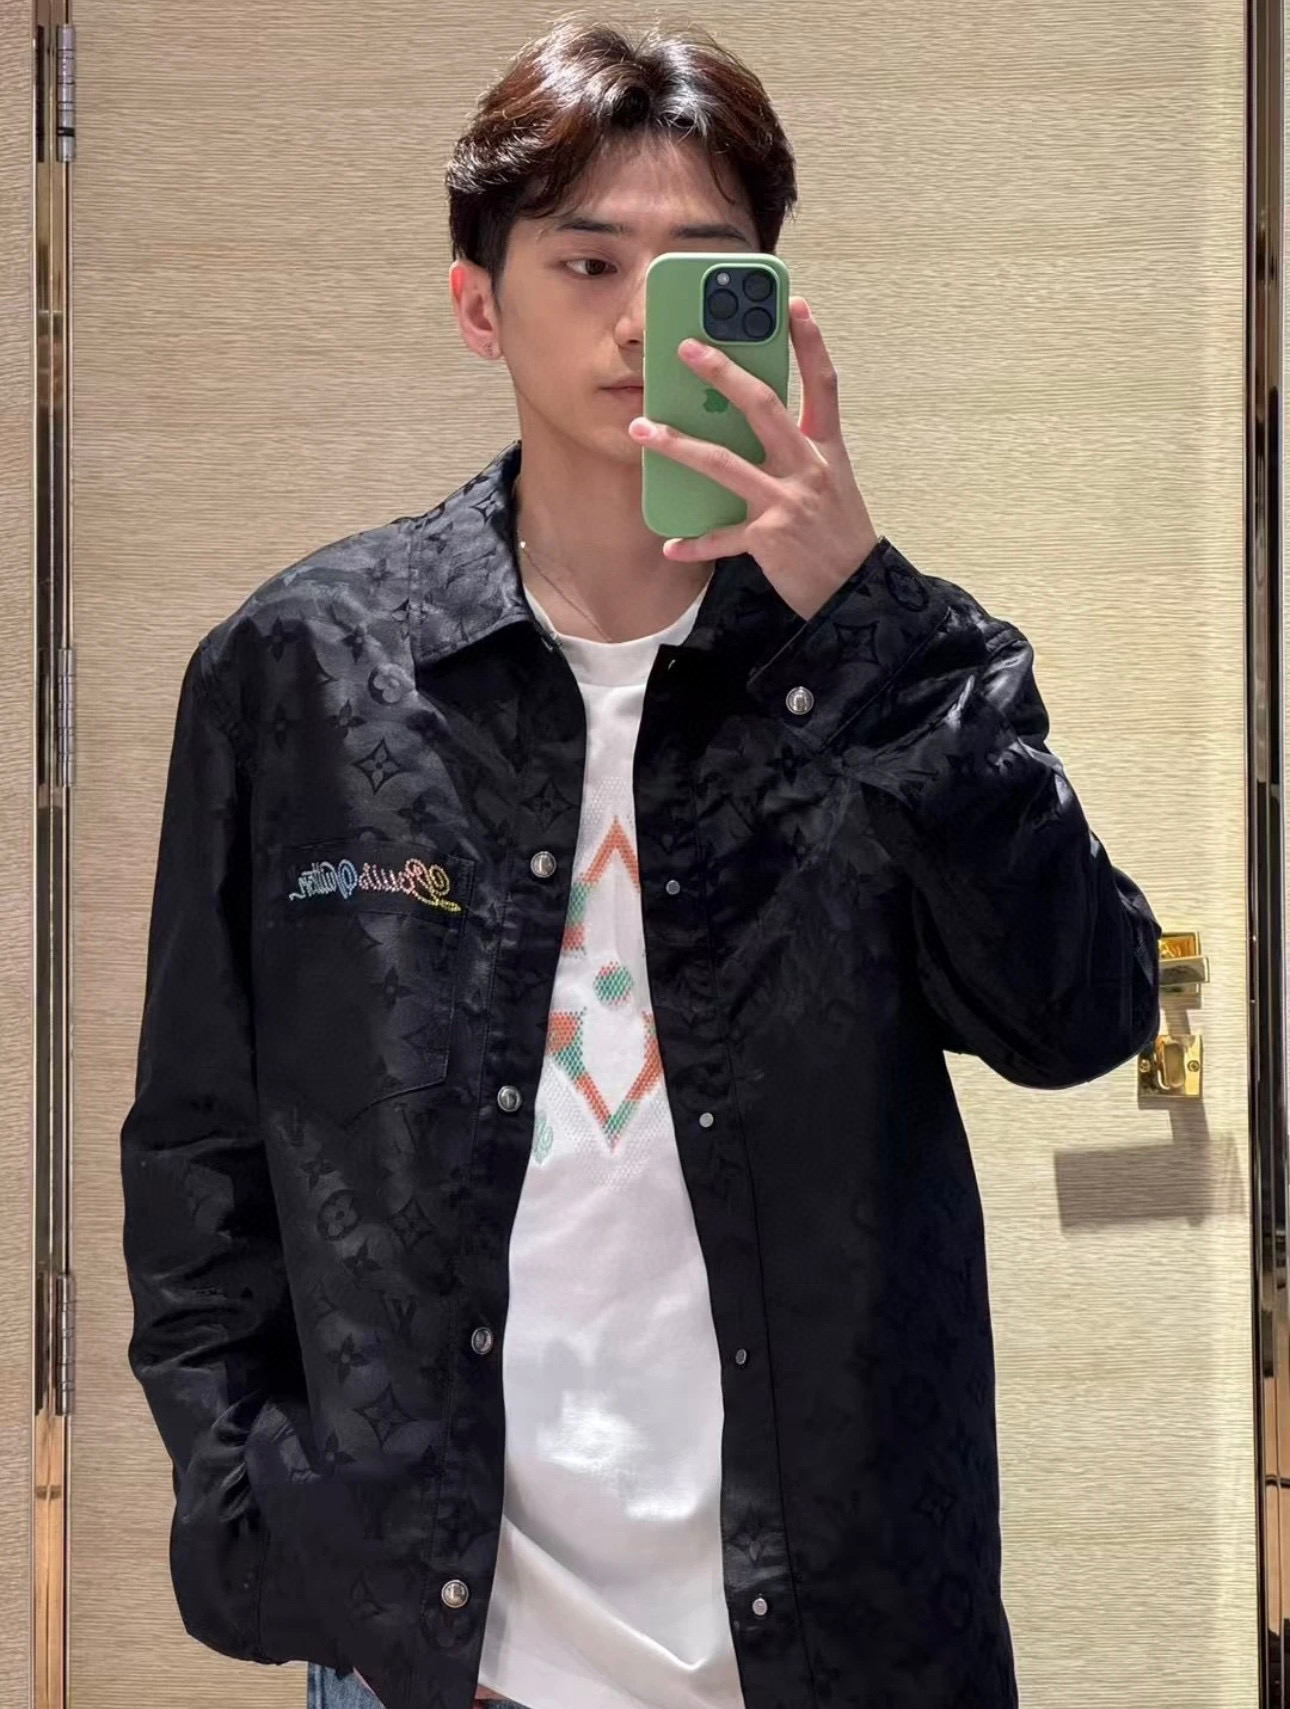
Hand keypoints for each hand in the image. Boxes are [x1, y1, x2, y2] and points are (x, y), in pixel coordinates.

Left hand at [628, 297, 879, 620]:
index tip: (792, 303)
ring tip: (642, 431)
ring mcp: (787, 501)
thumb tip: (746, 429)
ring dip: (678, 445)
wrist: (857, 593)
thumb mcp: (830, 484)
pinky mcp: (769, 537)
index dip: (810, 342)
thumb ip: (796, 453)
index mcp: (826, 449)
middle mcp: (808, 467)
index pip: (823, 383)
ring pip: (724, 462)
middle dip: (722, 373)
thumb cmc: (837, 536)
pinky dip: (695, 542)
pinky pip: (722, 537)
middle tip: (686, 348)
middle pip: (763, 407)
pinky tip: (671, 544)